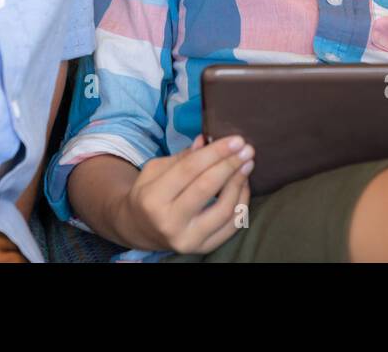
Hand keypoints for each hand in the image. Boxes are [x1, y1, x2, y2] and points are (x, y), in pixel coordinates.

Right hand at [118, 134, 253, 253]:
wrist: (140, 229)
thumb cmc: (150, 194)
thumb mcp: (155, 170)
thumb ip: (182, 156)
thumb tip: (207, 140)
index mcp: (153, 198)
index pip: (189, 169)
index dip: (216, 152)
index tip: (236, 140)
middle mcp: (169, 222)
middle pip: (207, 187)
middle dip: (231, 165)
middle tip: (247, 149)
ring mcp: (187, 239)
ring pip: (224, 209)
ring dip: (239, 183)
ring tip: (247, 164)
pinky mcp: (203, 249)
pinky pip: (232, 226)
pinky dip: (241, 203)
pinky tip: (243, 185)